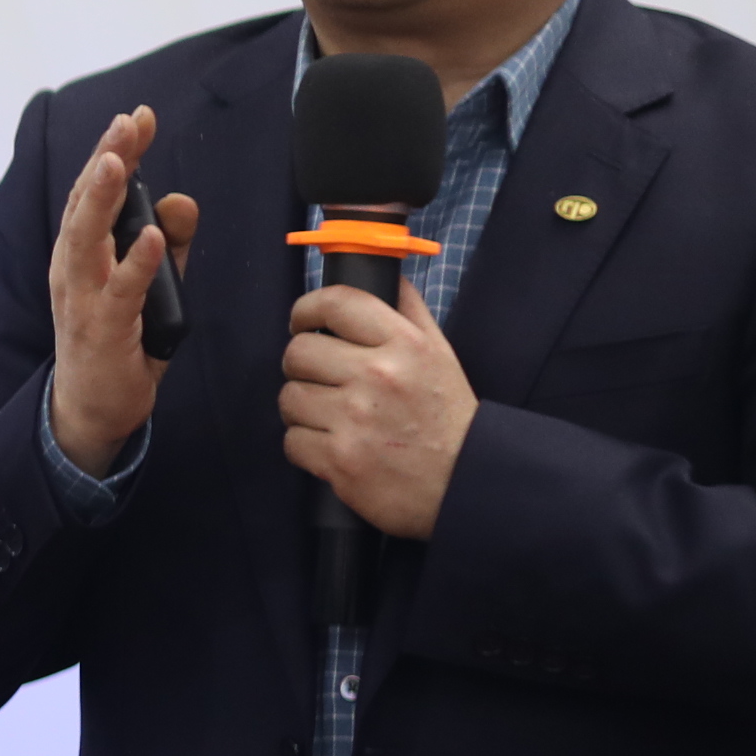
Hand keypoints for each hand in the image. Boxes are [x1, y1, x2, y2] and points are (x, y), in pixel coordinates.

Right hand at [48, 106, 198, 478]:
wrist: (92, 409)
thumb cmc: (118, 341)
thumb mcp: (150, 285)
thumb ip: (166, 244)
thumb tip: (181, 201)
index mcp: (81, 251)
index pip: (96, 190)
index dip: (116, 151)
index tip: (141, 116)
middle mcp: (74, 267)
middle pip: (86, 202)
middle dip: (107, 157)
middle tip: (128, 121)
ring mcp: (83, 297)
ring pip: (88, 237)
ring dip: (105, 197)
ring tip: (122, 160)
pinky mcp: (103, 329)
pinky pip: (119, 291)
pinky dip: (134, 261)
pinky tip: (149, 236)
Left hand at [280, 279, 476, 537]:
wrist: (466, 484)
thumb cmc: (447, 416)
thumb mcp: (438, 352)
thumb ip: (408, 310)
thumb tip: (380, 271)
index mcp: (403, 344)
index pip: (334, 303)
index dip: (307, 310)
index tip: (303, 322)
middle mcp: (378, 376)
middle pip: (298, 352)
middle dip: (303, 365)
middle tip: (319, 377)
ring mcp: (356, 420)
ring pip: (289, 397)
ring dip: (301, 407)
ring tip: (328, 414)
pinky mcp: (340, 461)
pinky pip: (292, 440)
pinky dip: (305, 445)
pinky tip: (331, 444)